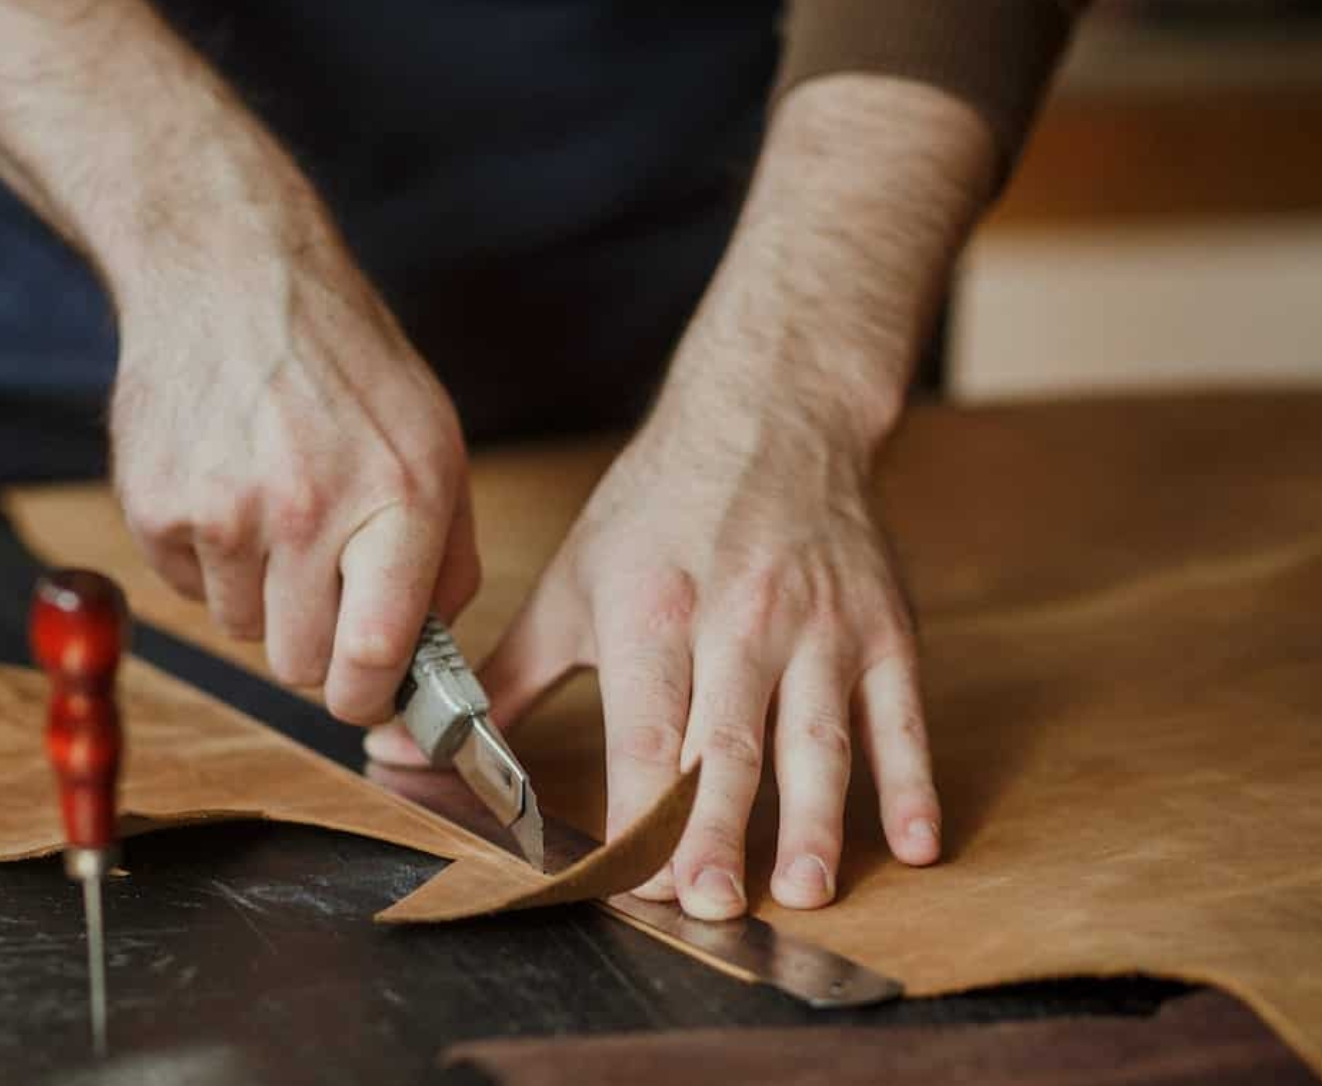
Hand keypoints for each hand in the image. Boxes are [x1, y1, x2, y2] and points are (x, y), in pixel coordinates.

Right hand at [110, 216, 480, 722]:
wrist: (230, 274)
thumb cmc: (342, 362)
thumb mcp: (432, 442)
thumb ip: (447, 557)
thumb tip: (431, 657)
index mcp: (399, 496)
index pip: (375, 655)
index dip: (370, 695)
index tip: (368, 692)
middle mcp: (309, 508)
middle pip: (300, 664)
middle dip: (314, 642)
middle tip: (318, 584)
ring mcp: (224, 510)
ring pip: (241, 629)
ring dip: (258, 592)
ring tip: (270, 506)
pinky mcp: (155, 506)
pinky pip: (187, 587)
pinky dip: (206, 557)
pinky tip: (224, 483)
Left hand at [360, 72, 990, 918]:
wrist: (772, 414)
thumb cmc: (660, 508)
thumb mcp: (573, 584)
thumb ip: (501, 678)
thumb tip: (401, 747)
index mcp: (651, 611)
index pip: (645, 728)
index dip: (642, 809)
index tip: (634, 882)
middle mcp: (736, 620)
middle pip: (728, 742)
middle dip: (720, 830)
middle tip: (715, 907)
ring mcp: (818, 627)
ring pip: (819, 737)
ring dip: (816, 819)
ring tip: (805, 891)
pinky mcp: (882, 627)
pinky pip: (902, 713)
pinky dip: (915, 781)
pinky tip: (919, 846)